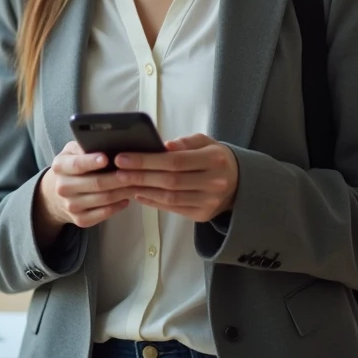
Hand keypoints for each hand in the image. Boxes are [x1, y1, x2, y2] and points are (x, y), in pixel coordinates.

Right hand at [38, 141, 137, 228]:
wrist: (55, 195)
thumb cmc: (71, 167)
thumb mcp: (72, 152)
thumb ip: (84, 146)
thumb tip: (104, 144)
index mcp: (60, 166)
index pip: (77, 164)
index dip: (92, 162)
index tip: (106, 158)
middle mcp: (62, 187)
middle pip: (95, 183)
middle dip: (118, 178)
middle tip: (135, 172)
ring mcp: (71, 205)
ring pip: (103, 199)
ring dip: (123, 192)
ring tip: (136, 184)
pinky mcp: (80, 220)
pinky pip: (104, 214)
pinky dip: (118, 206)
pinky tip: (126, 198)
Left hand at [113, 133, 238, 221]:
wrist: (239, 183)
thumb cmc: (215, 158)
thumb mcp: (205, 142)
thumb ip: (185, 143)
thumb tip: (163, 146)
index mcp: (214, 160)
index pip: (175, 161)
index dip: (147, 161)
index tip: (124, 158)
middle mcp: (214, 183)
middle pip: (170, 181)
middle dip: (140, 176)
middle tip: (117, 171)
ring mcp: (209, 202)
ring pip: (170, 198)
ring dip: (143, 190)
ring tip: (124, 183)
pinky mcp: (202, 215)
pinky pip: (173, 209)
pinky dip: (153, 201)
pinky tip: (139, 193)